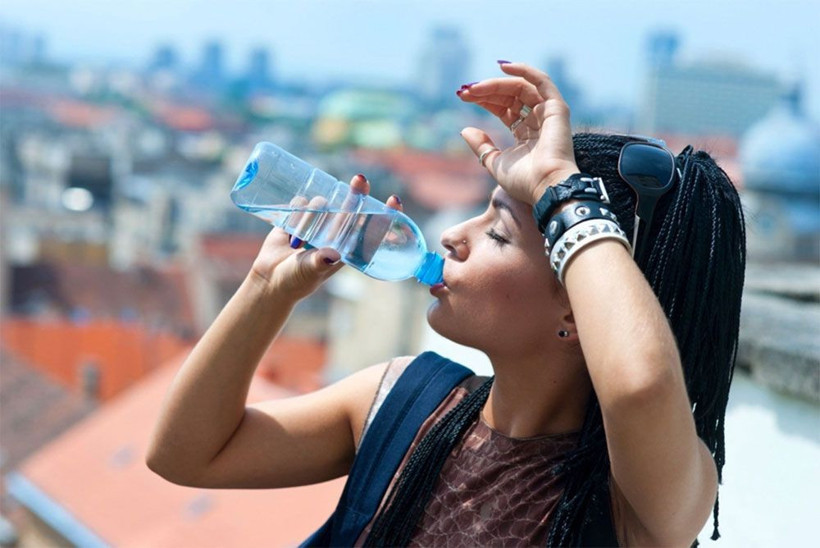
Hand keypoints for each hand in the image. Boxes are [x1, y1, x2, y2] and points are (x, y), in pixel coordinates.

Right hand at [248, 175, 403, 301]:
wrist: (269, 280)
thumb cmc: (295, 281)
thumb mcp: (308, 272)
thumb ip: (319, 262)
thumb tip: (332, 254)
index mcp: (346, 247)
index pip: (371, 228)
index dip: (385, 215)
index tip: (395, 200)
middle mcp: (335, 233)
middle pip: (352, 207)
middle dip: (357, 193)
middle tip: (360, 180)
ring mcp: (317, 223)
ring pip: (322, 204)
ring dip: (311, 215)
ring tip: (298, 241)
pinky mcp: (298, 217)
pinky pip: (301, 203)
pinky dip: (296, 210)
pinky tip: (288, 229)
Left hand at [457, 62, 579, 204]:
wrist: (545, 186)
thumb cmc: (523, 180)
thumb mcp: (494, 162)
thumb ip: (481, 145)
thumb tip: (465, 129)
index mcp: (526, 133)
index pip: (503, 108)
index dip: (484, 100)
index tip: (463, 96)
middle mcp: (538, 120)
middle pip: (510, 96)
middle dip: (486, 91)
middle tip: (465, 91)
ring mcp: (548, 113)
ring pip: (520, 87)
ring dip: (496, 84)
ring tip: (475, 87)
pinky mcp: (557, 108)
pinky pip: (541, 81)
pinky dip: (524, 70)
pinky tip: (502, 67)